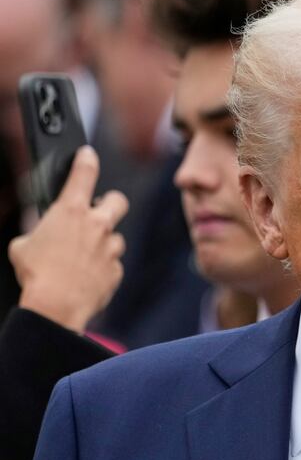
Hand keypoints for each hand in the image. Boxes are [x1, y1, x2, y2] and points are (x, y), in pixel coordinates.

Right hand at [9, 146, 128, 332]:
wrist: (57, 305)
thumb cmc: (36, 274)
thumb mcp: (23, 244)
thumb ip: (37, 231)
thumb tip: (39, 233)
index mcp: (71, 211)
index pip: (84, 173)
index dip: (87, 159)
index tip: (88, 154)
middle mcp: (97, 225)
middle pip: (118, 200)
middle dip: (111, 203)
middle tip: (100, 212)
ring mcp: (110, 248)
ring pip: (116, 238)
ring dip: (104, 243)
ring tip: (83, 257)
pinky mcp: (117, 270)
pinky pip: (112, 264)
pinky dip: (102, 268)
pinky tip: (86, 277)